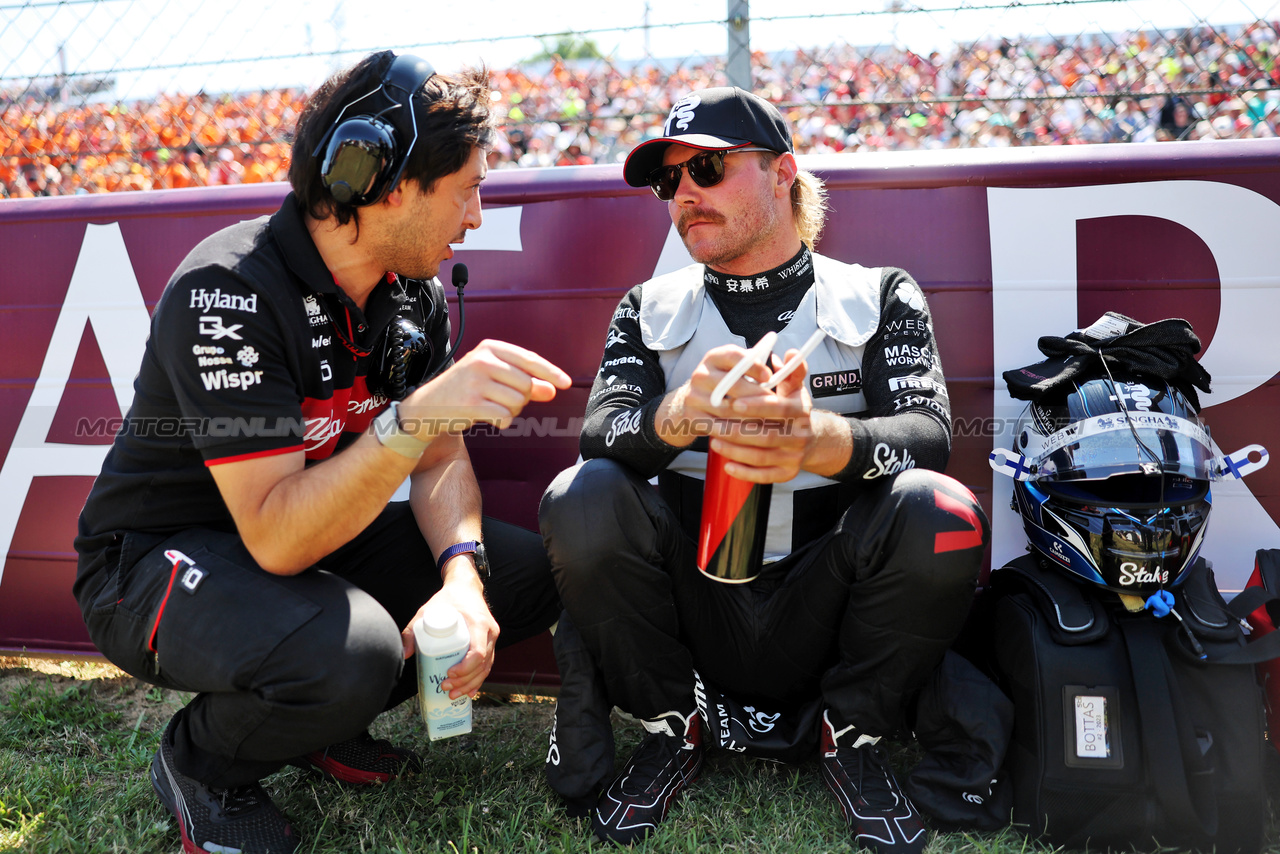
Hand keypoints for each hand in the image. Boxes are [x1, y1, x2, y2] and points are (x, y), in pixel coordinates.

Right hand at [400, 340, 570, 436]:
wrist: (429, 405)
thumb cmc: (467, 388)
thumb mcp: (495, 377)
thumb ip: (524, 381)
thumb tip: (552, 390)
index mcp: (490, 348)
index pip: (529, 359)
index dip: (550, 372)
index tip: (566, 383)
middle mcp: (483, 361)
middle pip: (526, 384)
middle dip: (522, 397)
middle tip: (501, 398)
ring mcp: (476, 382)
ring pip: (518, 402)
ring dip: (511, 410)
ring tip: (491, 405)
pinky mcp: (471, 403)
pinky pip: (505, 417)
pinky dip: (501, 421)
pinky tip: (486, 416)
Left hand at [400, 563, 498, 699]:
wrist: (466, 588)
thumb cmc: (447, 600)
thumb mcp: (427, 610)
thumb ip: (412, 630)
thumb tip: (404, 654)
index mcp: (478, 623)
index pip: (477, 652)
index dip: (464, 668)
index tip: (448, 674)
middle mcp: (490, 632)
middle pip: (482, 664)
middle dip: (465, 681)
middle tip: (446, 689)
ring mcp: (492, 637)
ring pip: (486, 667)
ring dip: (471, 684)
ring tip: (453, 695)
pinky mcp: (490, 641)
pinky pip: (488, 664)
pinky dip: (479, 679)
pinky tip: (470, 692)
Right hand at [656, 344, 778, 445]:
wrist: (689, 407)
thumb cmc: (724, 387)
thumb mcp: (735, 370)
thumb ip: (759, 365)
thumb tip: (790, 358)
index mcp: (714, 358)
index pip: (733, 356)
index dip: (753, 365)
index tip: (769, 376)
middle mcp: (701, 374)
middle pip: (733, 384)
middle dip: (758, 396)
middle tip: (779, 406)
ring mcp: (694, 397)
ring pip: (729, 409)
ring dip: (753, 417)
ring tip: (773, 422)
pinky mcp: (692, 417)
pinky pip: (720, 427)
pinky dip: (739, 433)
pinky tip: (755, 436)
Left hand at [708, 350, 813, 481]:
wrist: (811, 439)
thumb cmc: (793, 409)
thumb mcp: (794, 388)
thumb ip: (790, 370)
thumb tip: (787, 354)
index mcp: (802, 412)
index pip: (779, 408)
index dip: (757, 406)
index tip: (734, 403)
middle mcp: (800, 436)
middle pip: (766, 435)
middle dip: (736, 430)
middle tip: (713, 424)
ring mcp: (794, 457)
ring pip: (761, 456)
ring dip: (735, 450)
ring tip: (714, 440)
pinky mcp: (787, 474)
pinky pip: (764, 476)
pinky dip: (744, 472)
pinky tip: (726, 465)